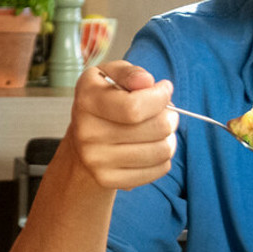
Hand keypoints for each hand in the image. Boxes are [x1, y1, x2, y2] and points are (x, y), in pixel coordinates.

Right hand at [66, 63, 175, 192]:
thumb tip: (146, 82)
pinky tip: (153, 147)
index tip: (164, 90)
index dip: (160, 97)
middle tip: (167, 113)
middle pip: (155, 129)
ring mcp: (96, 159)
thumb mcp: (111, 75)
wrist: (81, 140)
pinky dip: (163, 159)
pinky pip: (156, 171)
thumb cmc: (104, 102)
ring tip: (161, 131)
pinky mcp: (107, 179)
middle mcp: (87, 132)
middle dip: (171, 118)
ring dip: (170, 139)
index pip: (135, 107)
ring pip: (160, 151)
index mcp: (87, 100)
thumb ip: (130, 73)